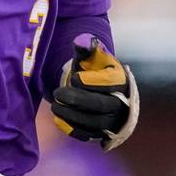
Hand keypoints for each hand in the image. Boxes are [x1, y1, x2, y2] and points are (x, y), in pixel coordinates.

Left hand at [50, 34, 138, 149]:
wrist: (97, 89)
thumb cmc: (93, 70)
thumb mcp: (91, 57)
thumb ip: (86, 48)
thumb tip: (81, 41)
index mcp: (121, 80)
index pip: (109, 83)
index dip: (90, 82)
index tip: (74, 78)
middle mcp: (121, 102)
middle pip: (100, 105)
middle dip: (77, 100)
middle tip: (58, 94)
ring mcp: (112, 120)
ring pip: (93, 122)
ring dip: (71, 115)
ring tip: (54, 106)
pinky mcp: (101, 133)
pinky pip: (87, 134)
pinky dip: (72, 128)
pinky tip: (58, 118)